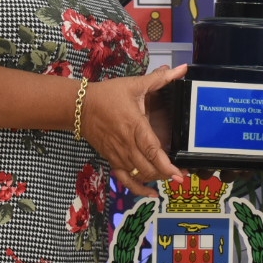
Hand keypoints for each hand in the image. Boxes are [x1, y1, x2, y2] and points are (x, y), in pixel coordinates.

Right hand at [81, 64, 185, 197]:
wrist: (80, 106)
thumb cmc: (109, 95)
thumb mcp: (134, 84)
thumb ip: (159, 79)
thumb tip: (181, 69)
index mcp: (134, 125)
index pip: (151, 149)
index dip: (165, 164)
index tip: (178, 174)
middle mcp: (126, 144)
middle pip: (148, 167)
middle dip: (166, 174)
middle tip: (183, 175)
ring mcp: (118, 154)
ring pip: (139, 175)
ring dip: (156, 179)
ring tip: (171, 178)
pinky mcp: (112, 159)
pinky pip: (126, 179)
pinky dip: (138, 189)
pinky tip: (151, 194)